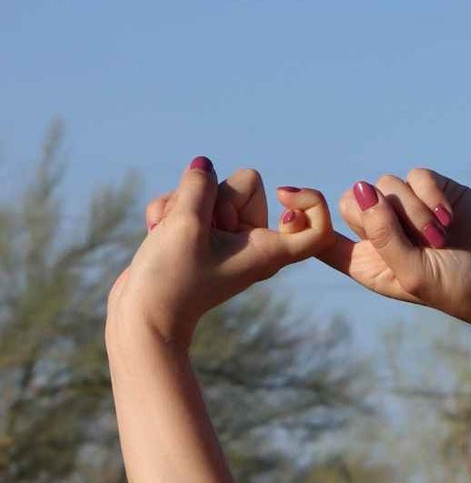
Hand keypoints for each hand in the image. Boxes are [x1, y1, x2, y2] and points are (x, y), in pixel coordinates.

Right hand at [106, 158, 332, 347]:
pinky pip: (189, 200)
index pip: (315, 226)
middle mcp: (252, 243)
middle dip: (214, 196)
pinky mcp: (200, 235)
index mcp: (268, 250)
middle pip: (247, 184)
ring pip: (211, 188)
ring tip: (172, 234)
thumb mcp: (186, 222)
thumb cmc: (171, 278)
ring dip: (183, 202)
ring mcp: (225, 238)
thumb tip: (204, 165)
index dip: (309, 201)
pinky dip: (170, 210)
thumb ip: (200, 186)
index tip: (282, 194)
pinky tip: (158, 232)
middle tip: (199, 232)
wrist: (143, 317)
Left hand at [317, 166, 470, 332]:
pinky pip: (414, 174)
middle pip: (350, 201)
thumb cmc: (459, 291)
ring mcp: (408, 210)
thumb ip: (382, 235)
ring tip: (441, 236)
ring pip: (384, 184)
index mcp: (369, 263)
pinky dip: (429, 194)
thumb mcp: (411, 274)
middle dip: (377, 213)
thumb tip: (360, 188)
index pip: (324, 237)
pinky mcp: (434, 190)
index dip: (302, 215)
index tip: (285, 196)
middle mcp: (384, 235)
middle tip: (413, 238)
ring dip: (412, 210)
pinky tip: (449, 216)